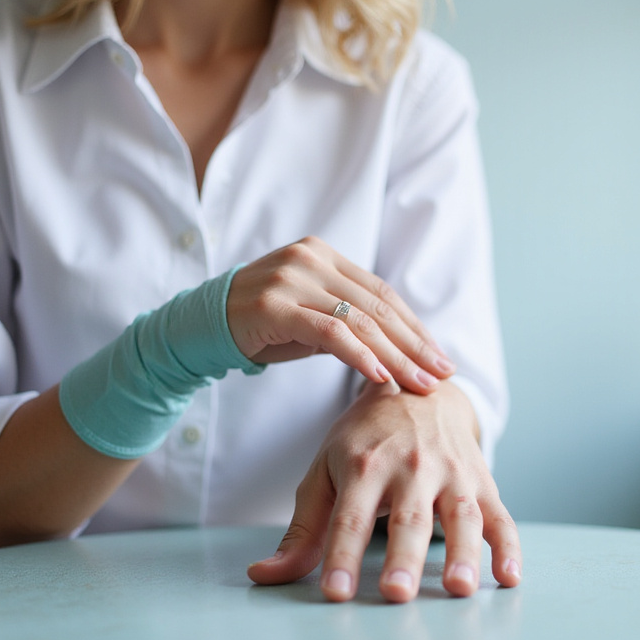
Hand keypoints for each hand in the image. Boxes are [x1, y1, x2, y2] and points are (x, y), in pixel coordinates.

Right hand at [227, 236, 453, 393]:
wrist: (198, 327)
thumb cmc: (259, 326)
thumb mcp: (308, 317)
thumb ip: (347, 321)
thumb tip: (399, 351)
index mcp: (323, 255)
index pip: (381, 293)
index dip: (414, 326)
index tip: (438, 356)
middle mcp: (310, 259)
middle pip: (377, 306)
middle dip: (414, 344)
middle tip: (441, 374)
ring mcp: (292, 279)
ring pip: (359, 320)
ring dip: (395, 356)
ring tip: (418, 384)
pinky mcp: (275, 305)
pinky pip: (329, 332)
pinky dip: (359, 355)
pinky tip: (379, 377)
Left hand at [246, 380, 521, 601]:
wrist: (421, 386)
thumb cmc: (366, 437)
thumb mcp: (327, 470)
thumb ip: (303, 529)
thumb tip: (263, 576)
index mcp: (364, 464)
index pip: (350, 517)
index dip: (343, 556)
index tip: (336, 593)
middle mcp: (411, 465)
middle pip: (407, 517)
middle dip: (402, 557)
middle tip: (395, 594)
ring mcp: (451, 472)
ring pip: (461, 515)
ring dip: (463, 553)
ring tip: (458, 589)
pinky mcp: (482, 480)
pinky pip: (500, 515)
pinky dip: (509, 546)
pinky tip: (510, 576)